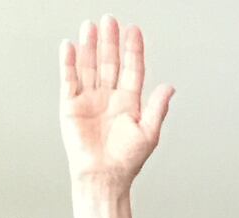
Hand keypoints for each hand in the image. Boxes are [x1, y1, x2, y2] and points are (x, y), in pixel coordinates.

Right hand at [59, 15, 172, 187]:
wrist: (104, 176)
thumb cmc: (126, 161)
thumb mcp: (148, 134)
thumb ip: (157, 108)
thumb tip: (169, 88)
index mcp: (128, 102)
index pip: (131, 69)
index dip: (132, 50)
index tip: (134, 30)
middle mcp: (108, 97)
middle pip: (109, 62)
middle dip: (110, 42)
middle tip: (110, 20)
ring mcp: (89, 99)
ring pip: (89, 66)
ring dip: (90, 46)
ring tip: (91, 27)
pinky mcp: (71, 105)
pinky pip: (69, 79)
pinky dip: (69, 63)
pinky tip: (70, 46)